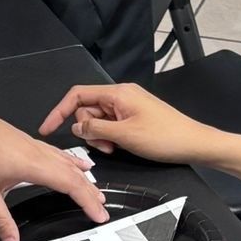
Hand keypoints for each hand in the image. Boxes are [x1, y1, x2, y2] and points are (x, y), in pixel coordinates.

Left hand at [0, 101, 108, 240]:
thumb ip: (1, 220)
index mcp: (33, 164)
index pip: (71, 185)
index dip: (88, 201)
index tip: (99, 214)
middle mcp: (36, 151)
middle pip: (73, 172)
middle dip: (90, 190)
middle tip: (102, 204)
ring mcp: (29, 143)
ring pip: (64, 159)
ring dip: (80, 173)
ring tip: (92, 183)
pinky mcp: (21, 139)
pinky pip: (53, 151)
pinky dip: (66, 159)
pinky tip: (64, 161)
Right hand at [40, 83, 215, 165]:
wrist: (193, 144)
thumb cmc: (167, 137)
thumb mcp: (124, 136)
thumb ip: (95, 129)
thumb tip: (76, 127)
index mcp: (118, 93)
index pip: (77, 95)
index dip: (59, 111)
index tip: (47, 127)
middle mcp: (121, 96)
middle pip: (86, 110)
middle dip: (88, 130)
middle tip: (103, 146)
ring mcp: (127, 106)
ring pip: (98, 120)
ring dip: (100, 137)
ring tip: (115, 148)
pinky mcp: (133, 117)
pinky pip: (111, 125)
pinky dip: (110, 137)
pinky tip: (120, 146)